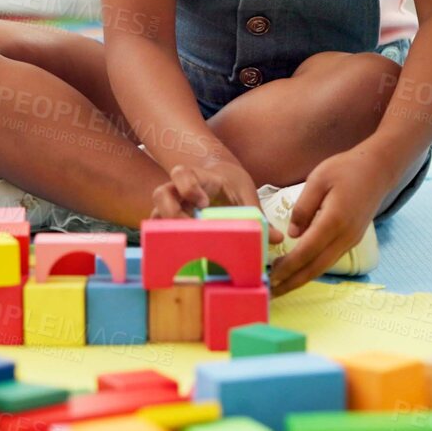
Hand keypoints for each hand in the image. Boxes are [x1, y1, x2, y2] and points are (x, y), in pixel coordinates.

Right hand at [150, 158, 283, 244]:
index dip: (188, 187)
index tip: (203, 203)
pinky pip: (158, 231)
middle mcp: (178, 191)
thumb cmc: (232, 186)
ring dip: (166, 231)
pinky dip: (166, 243)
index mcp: (198, 178)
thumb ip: (258, 216)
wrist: (220, 179)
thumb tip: (277, 238)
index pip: (182, 174)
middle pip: (160, 194)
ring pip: (154, 214)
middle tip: (191, 227)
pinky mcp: (169, 222)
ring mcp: (172, 207)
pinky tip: (181, 256)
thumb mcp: (246, 195)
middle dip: (171, 211)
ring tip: (185, 246)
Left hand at [268, 149, 388, 294]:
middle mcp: (345, 236)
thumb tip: (292, 234)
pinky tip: (299, 271)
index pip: (306, 250)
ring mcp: (350, 240)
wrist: (378, 169)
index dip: (288, 266)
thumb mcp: (318, 179)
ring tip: (281, 286)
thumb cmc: (346, 169)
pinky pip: (329, 260)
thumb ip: (303, 207)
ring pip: (323, 267)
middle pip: (315, 267)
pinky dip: (312, 269)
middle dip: (292, 282)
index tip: (270, 276)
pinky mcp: (352, 240)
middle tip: (270, 292)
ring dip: (301, 279)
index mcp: (334, 220)